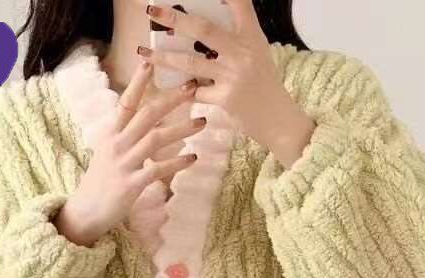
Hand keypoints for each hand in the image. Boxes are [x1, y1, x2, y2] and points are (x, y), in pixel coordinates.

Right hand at [56, 62, 204, 246]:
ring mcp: (124, 163)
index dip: (138, 82)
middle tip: (193, 88)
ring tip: (202, 122)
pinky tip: (193, 158)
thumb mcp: (109, 153)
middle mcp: (117, 144)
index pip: (127, 101)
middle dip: (171, 99)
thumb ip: (126, 136)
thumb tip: (146, 122)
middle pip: (147, 114)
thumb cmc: (101, 182)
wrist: (85, 212)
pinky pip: (158, 169)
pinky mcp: (131, 184)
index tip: (151, 63)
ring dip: (181, 129)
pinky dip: (177, 163)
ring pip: (156, 138)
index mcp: (111, 133)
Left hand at [141, 0, 315, 167]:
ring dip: (164, 58)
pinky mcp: (226, 99)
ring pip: (191, 63)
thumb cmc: (264, 84)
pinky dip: (182, 90)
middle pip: (203, 29)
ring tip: (145, 53)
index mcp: (252, 36)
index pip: (239, 3)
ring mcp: (234, 76)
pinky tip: (170, 87)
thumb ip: (235, 37)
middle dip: (175, 18)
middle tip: (152, 10)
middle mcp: (243, 52)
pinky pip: (196, 91)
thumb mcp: (257, 52)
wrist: (279, 119)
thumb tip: (201, 26)